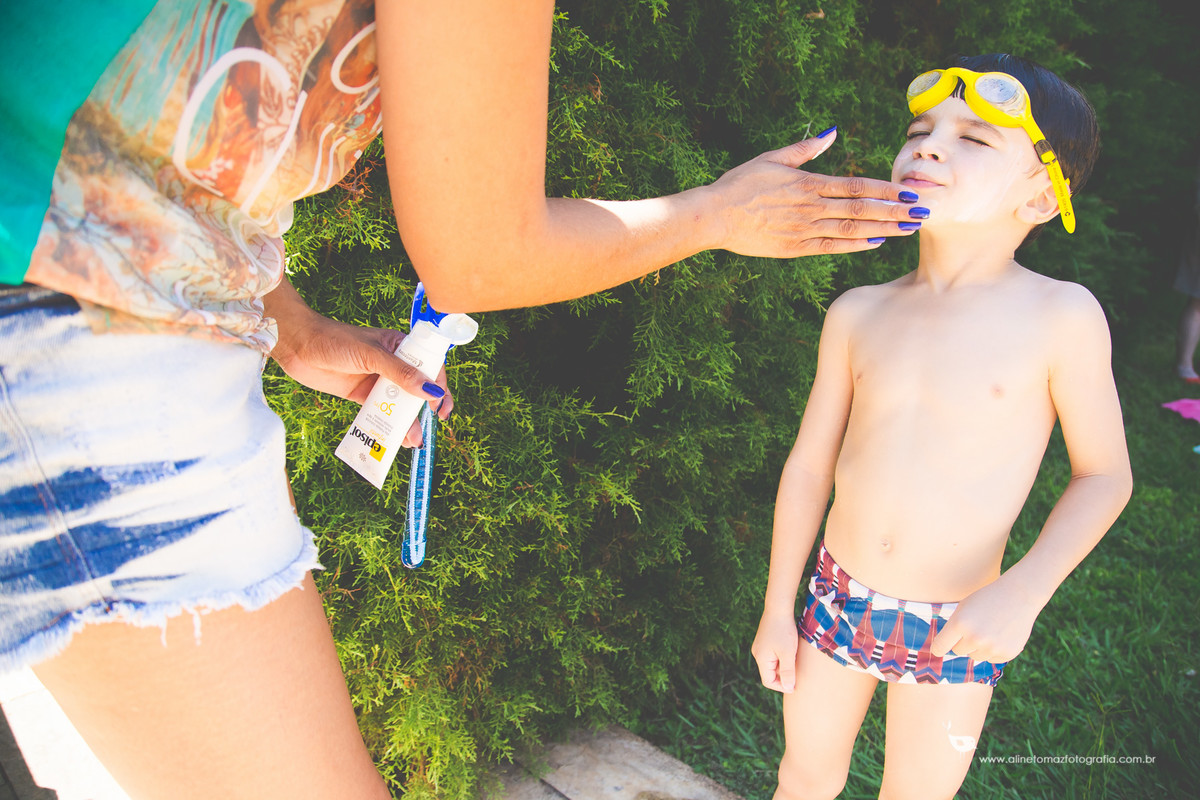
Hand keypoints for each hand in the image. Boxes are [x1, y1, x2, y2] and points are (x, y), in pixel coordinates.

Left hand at [270, 303, 453, 448]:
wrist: (297, 346)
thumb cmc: (334, 339)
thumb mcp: (370, 355)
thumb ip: (400, 373)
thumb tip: (430, 390)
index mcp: (399, 346)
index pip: (428, 365)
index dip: (439, 383)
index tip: (440, 402)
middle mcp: (392, 363)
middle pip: (418, 388)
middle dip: (427, 406)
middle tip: (436, 422)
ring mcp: (377, 380)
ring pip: (400, 403)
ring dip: (408, 421)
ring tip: (413, 439)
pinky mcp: (362, 395)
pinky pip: (381, 412)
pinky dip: (389, 425)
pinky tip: (396, 438)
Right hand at [706, 129, 923, 256]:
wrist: (714, 215)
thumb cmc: (740, 184)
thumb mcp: (772, 158)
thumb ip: (806, 149)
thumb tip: (833, 132)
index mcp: (808, 183)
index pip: (856, 185)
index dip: (885, 189)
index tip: (908, 191)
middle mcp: (811, 207)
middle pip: (862, 208)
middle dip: (895, 210)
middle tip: (922, 211)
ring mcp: (804, 229)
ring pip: (852, 228)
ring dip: (883, 228)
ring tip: (909, 228)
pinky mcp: (795, 247)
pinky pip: (832, 246)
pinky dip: (856, 244)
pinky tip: (877, 242)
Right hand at [751, 608, 799, 692]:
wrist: (779, 607)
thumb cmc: (784, 630)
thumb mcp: (788, 653)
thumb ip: (788, 672)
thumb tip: (789, 689)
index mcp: (761, 658)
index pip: (768, 681)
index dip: (782, 686)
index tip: (796, 685)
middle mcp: (757, 654)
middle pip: (769, 673)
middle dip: (783, 677)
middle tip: (798, 674)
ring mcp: (760, 647)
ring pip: (772, 664)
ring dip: (783, 667)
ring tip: (795, 662)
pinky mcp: (765, 641)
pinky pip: (772, 656)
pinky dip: (781, 658)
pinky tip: (791, 653)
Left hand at [930, 575, 1043, 664]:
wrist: (1019, 595)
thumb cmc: (987, 599)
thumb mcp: (964, 607)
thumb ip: (953, 627)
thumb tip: (941, 649)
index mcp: (960, 623)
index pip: (940, 646)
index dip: (937, 648)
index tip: (937, 649)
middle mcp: (975, 638)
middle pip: (958, 651)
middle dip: (963, 641)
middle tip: (975, 627)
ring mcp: (992, 647)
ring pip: (975, 656)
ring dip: (979, 647)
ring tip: (990, 628)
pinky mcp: (1007, 654)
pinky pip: (991, 659)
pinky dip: (994, 651)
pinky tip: (1001, 634)